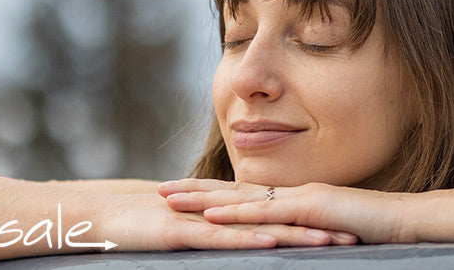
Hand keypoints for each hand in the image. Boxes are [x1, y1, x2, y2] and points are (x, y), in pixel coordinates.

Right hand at [95, 190, 356, 250]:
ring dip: (295, 235)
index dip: (311, 222)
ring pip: (258, 226)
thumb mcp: (190, 234)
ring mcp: (203, 219)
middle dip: (316, 227)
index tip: (345, 230)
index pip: (277, 215)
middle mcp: (221, 210)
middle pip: (277, 218)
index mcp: (227, 211)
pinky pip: (220, 237)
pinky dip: (247, 239)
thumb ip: (218, 236)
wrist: (99, 216)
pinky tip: (272, 243)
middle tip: (355, 236)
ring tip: (330, 242)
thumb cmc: (142, 228)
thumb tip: (246, 243)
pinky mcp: (182, 232)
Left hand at [158, 179, 408, 244]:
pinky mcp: (311, 209)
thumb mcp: (337, 235)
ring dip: (203, 197)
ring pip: (242, 196)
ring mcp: (302, 198)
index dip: (216, 193)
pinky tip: (209, 215)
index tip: (186, 194)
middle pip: (236, 189)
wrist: (410, 222)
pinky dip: (235, 212)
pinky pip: (266, 212)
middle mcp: (295, 193)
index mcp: (300, 199)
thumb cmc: (380, 233)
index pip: (250, 195)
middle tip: (160, 188)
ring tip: (169, 198)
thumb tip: (295, 247)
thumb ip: (314, 236)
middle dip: (196, 189)